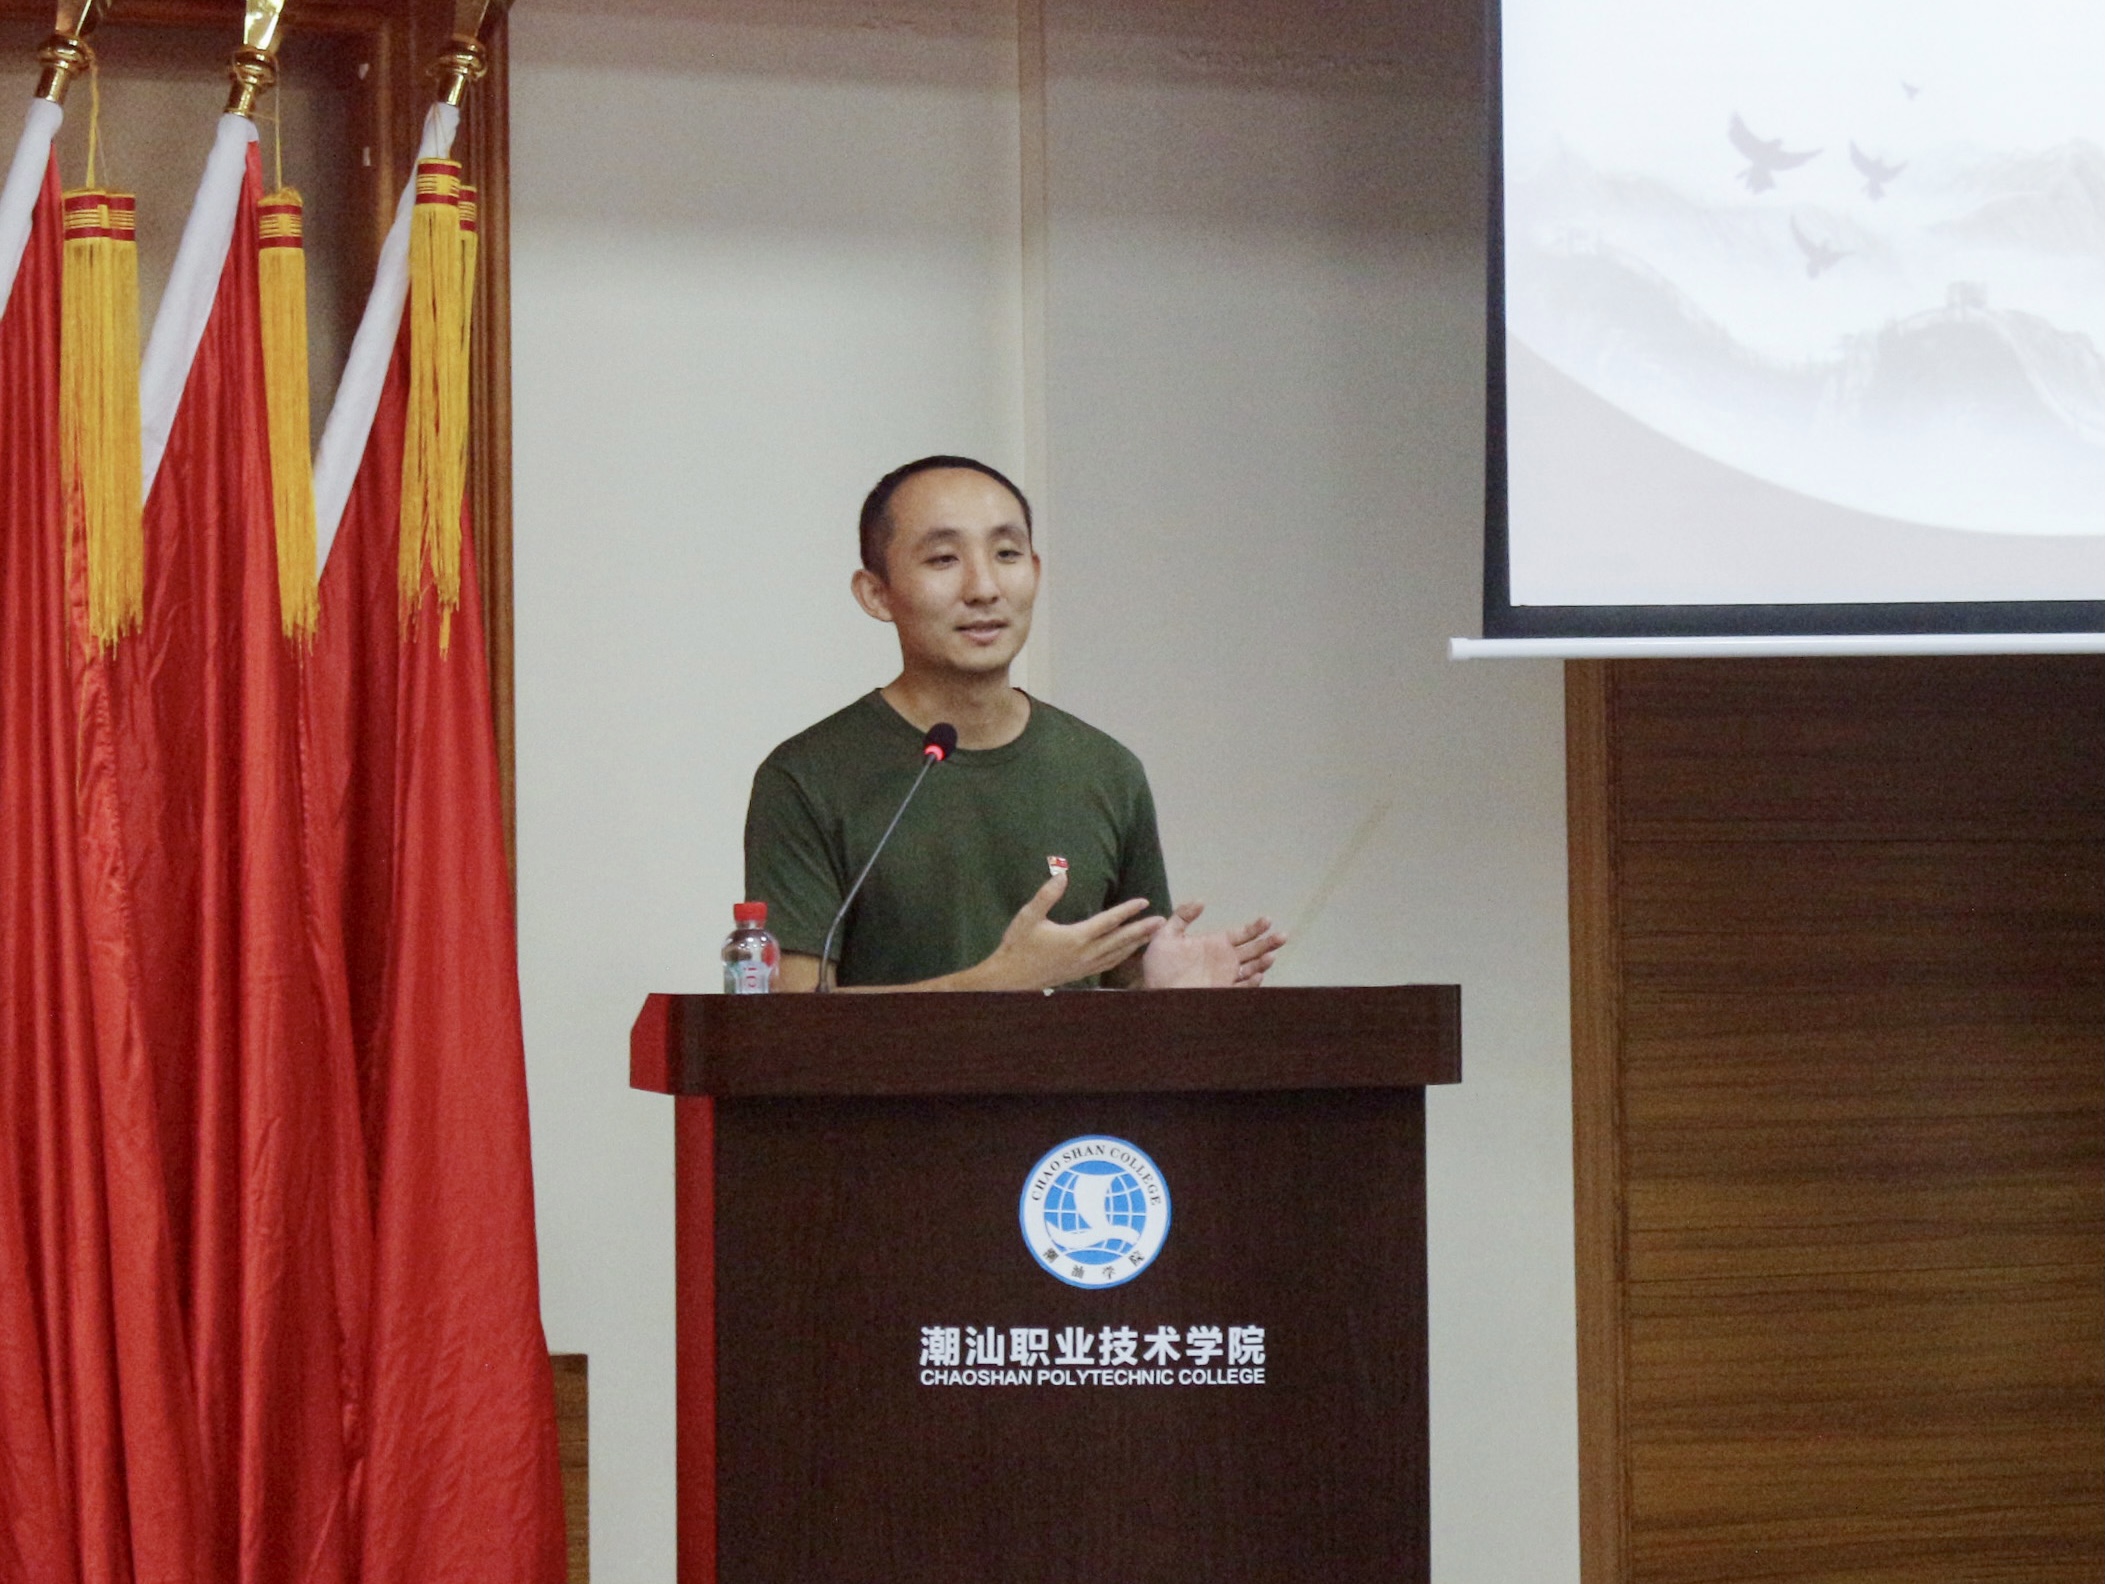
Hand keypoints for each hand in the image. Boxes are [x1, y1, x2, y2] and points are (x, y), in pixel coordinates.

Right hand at [968, 870, 1164, 990]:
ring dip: (1135, 944)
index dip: (1127, 911)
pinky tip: (1127, 952)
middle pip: (1119, 940)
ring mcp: (1084, 966)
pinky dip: (1122, 957)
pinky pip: (1108, 964)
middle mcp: (1084, 954)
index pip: (1108, 922)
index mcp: (1075, 938)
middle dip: (1141, 930)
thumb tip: (1062, 874)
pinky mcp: (1080, 973)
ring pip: (1117, 954)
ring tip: (1151, 936)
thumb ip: (1046, 895)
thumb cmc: (1018, 946)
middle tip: (1161, 921)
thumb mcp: (1028, 917)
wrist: (1010, 979)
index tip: (1144, 902)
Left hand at [1139, 902, 1286, 988]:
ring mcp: (1225, 978)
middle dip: (1268, 943)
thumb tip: (1201, 901)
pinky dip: (1250, 982)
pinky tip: (1257, 974)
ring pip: (1251, 969)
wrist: (1154, 994)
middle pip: (1253, 950)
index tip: (1267, 920)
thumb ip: (1182, 916)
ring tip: (1271, 955)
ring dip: (1263, 962)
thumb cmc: (1159, 967)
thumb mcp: (1166, 936)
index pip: (1241, 934)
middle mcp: (1224, 960)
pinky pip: (1241, 988)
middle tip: (1283, 936)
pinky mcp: (1222, 993)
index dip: (1255, 928)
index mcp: (1214, 944)